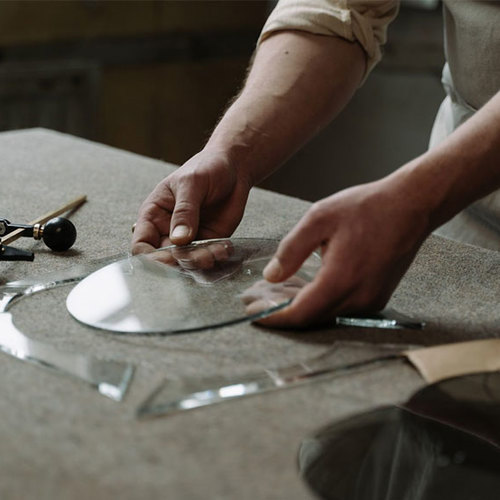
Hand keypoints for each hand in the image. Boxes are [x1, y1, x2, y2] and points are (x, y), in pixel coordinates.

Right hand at [132, 148, 250, 253]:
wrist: (233, 167)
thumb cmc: (206, 167)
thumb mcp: (192, 184)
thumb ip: (185, 211)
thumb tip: (178, 238)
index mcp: (154, 214)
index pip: (141, 243)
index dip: (150, 256)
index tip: (167, 258)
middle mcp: (168, 230)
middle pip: (164, 258)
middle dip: (180, 262)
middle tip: (197, 257)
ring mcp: (189, 237)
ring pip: (187, 261)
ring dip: (200, 262)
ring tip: (213, 253)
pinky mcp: (209, 241)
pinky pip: (208, 256)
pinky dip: (215, 257)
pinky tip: (223, 249)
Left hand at [254, 176, 430, 327]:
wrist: (411, 205)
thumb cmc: (367, 207)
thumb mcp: (319, 219)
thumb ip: (291, 250)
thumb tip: (271, 275)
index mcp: (341, 280)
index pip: (300, 313)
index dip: (274, 316)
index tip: (253, 313)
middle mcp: (358, 297)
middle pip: (311, 317)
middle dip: (282, 311)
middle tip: (258, 299)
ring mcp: (370, 300)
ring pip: (325, 312)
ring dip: (299, 305)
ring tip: (275, 290)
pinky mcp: (376, 296)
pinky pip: (340, 306)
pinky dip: (318, 300)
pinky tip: (303, 285)